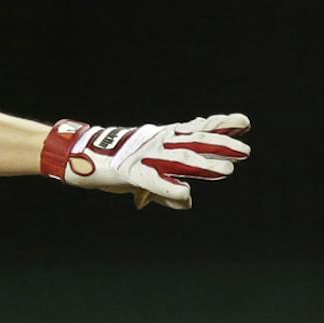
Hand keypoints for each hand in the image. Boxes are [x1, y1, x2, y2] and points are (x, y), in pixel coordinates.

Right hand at [40, 115, 249, 208]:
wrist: (77, 156)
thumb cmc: (113, 164)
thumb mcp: (145, 176)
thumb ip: (167, 189)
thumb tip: (187, 200)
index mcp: (162, 139)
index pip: (197, 129)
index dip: (220, 125)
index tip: (244, 122)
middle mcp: (157, 143)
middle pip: (195, 142)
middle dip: (221, 146)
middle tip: (245, 151)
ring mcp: (145, 156)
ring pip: (181, 159)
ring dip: (205, 165)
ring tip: (227, 171)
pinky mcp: (130, 172)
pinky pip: (153, 181)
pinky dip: (170, 188)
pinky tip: (186, 195)